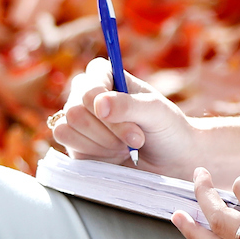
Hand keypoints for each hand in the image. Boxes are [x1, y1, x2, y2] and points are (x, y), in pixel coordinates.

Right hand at [47, 59, 197, 173]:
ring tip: (126, 147)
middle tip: (137, 139)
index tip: (122, 119)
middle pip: (75, 108)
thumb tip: (98, 104)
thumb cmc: (167, 129)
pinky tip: (113, 156)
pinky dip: (93, 153)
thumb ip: (128, 105)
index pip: (89, 81)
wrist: (172, 162)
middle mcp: (87, 95)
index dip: (98, 99)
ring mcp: (79, 121)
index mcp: (106, 75)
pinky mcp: (75, 144)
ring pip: (67, 127)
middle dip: (109, 130)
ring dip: (103, 143)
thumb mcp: (155, 112)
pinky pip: (67, 145)